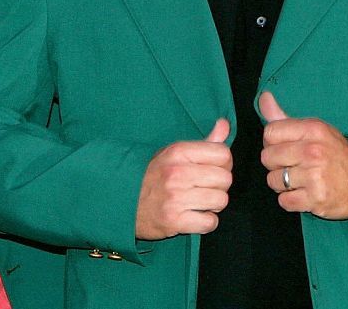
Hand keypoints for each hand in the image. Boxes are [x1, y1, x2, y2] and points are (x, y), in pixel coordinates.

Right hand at [135, 118, 232, 239]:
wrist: (122, 201)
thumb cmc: (152, 175)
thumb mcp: (173, 153)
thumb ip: (204, 142)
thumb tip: (224, 125)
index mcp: (178, 152)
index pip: (223, 154)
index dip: (223, 163)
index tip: (212, 169)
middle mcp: (177, 173)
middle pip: (225, 179)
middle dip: (219, 185)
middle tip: (204, 188)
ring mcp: (175, 198)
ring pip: (220, 201)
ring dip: (213, 205)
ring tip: (198, 202)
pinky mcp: (174, 221)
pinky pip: (210, 223)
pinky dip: (205, 222)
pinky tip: (193, 216)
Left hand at [258, 92, 347, 218]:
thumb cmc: (339, 155)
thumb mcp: (317, 130)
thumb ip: (285, 118)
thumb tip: (264, 98)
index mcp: (313, 129)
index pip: (270, 133)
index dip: (272, 143)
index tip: (284, 148)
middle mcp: (312, 151)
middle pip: (267, 157)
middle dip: (275, 164)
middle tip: (292, 166)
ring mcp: (314, 176)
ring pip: (273, 181)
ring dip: (283, 184)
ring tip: (299, 180)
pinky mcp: (316, 199)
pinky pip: (284, 202)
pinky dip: (291, 200)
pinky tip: (304, 194)